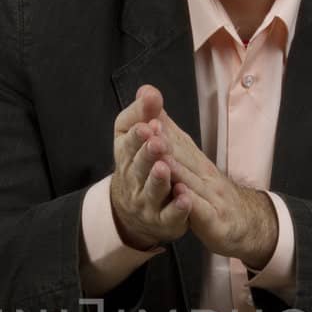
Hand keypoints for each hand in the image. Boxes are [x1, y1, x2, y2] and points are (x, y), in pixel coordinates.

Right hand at [109, 86, 190, 250]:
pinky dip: (176, 208)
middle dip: (147, 153)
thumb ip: (145, 113)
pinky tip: (185, 199)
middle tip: (157, 142)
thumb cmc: (140, 164)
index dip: (137, 136)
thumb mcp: (139, 137)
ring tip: (164, 167)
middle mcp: (133, 179)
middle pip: (138, 167)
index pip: (128, 144)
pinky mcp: (163, 221)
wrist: (137, 210)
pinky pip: (169, 216)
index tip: (147, 124)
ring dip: (158, 179)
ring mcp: (147, 202)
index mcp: (127, 156)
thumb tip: (149, 90)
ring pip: (151, 191)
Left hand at [140, 89, 278, 269]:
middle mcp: (205, 175)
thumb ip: (177, 145)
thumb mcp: (195, 167)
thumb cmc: (213, 194)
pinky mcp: (215, 220)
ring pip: (191, 180)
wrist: (245, 222)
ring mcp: (212, 197)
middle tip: (148, 129)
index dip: (163, 130)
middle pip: (183, 157)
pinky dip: (190, 201)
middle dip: (165, 143)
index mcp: (197, 162)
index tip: (146, 116)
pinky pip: (201, 210)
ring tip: (160, 159)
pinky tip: (179, 193)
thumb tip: (156, 118)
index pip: (178, 143)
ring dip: (176, 169)